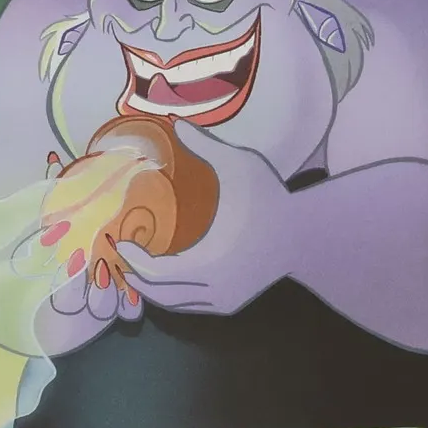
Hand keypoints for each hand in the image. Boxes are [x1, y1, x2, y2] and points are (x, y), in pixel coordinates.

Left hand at [111, 124, 291, 314]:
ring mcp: (223, 300)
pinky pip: (190, 306)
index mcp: (210, 260)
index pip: (156, 273)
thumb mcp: (240, 166)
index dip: (133, 260)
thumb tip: (176, 122)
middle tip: (120, 257)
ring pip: (174, 304)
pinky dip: (172, 295)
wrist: (308, 233)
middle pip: (159, 294)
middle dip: (135, 277)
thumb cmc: (272, 199)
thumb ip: (205, 146)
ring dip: (151, 289)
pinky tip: (163, 277)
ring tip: (135, 267)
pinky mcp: (231, 303)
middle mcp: (214, 289)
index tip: (121, 242)